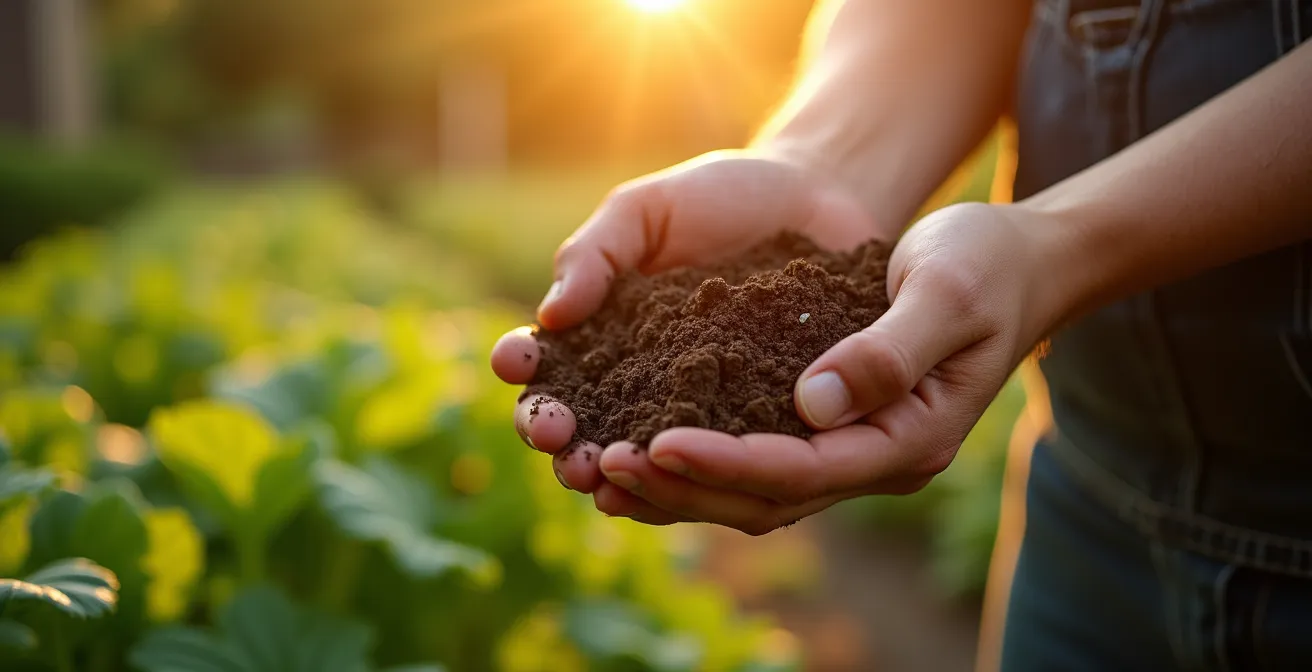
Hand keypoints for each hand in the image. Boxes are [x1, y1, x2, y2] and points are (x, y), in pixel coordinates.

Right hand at [489, 150, 881, 500]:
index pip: (546, 360)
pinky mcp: (753, 425)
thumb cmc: (720, 197)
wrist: (818, 198)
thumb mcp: (646, 210)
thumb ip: (594, 255)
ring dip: (613, 475)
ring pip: (642, 457)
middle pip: (583, 423)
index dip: (523, 366)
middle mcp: (638, 383)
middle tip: (558, 441)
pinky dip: (692, 481)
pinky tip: (677, 482)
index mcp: (599, 332)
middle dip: (559, 437)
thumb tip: (550, 318)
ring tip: (600, 478)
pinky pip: (719, 460)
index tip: (516, 363)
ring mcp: (695, 410)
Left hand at [588, 202, 1068, 532]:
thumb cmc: (987, 264)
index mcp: (910, 436)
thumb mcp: (947, 290)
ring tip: (605, 469)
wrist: (1017, 261)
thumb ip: (888, 350)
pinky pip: (757, 458)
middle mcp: (877, 457)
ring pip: (756, 491)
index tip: (657, 441)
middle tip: (606, 464)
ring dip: (681, 484)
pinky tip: (644, 443)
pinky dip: (701, 459)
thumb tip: (812, 403)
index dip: (726, 461)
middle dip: (685, 485)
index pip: (802, 469)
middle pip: (767, 497)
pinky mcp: (832, 423)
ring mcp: (855, 446)